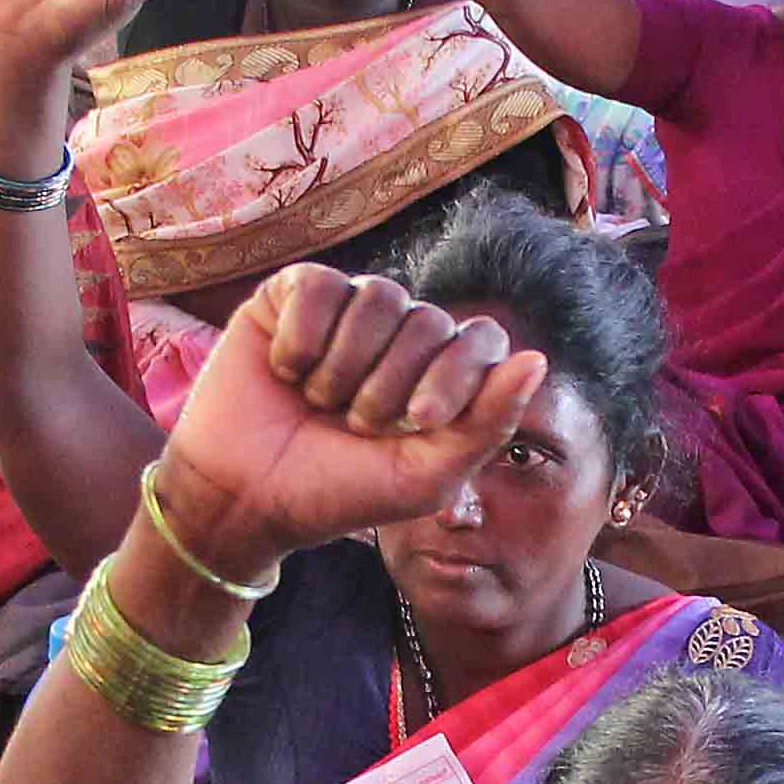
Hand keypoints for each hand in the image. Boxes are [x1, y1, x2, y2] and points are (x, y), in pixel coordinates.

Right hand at [163, 264, 554, 575]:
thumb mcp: (425, 477)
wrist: (244, 499)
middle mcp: (397, 336)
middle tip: (353, 426)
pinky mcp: (289, 298)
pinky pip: (317, 284)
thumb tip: (539, 358)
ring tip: (317, 402)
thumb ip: (487, 424)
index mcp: (438, 376)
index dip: (455, 372)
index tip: (417, 421)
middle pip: (427, 319)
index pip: (481, 340)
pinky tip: (285, 371)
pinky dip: (302, 337)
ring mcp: (344, 312)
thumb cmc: (336, 493)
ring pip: (376, 295)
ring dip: (345, 364)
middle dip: (389, 384)